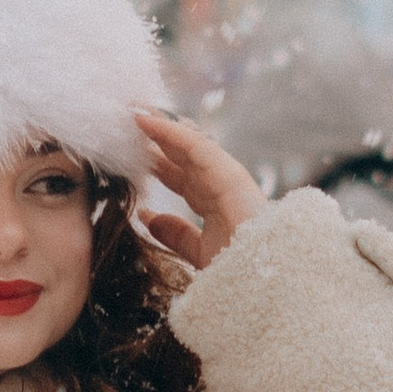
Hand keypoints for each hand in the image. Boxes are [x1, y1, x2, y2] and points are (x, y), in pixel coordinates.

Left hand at [134, 111, 264, 272]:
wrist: (265, 282)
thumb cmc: (240, 274)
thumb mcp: (199, 253)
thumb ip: (176, 234)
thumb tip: (147, 217)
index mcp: (217, 207)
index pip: (182, 177)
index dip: (157, 163)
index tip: (130, 151)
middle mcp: (223, 188)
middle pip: (183, 157)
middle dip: (156, 139)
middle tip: (127, 121)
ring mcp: (229, 180)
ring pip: (189, 146)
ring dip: (160, 126)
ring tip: (133, 109)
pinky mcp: (231, 175)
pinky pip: (196, 147)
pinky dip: (170, 132)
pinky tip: (145, 120)